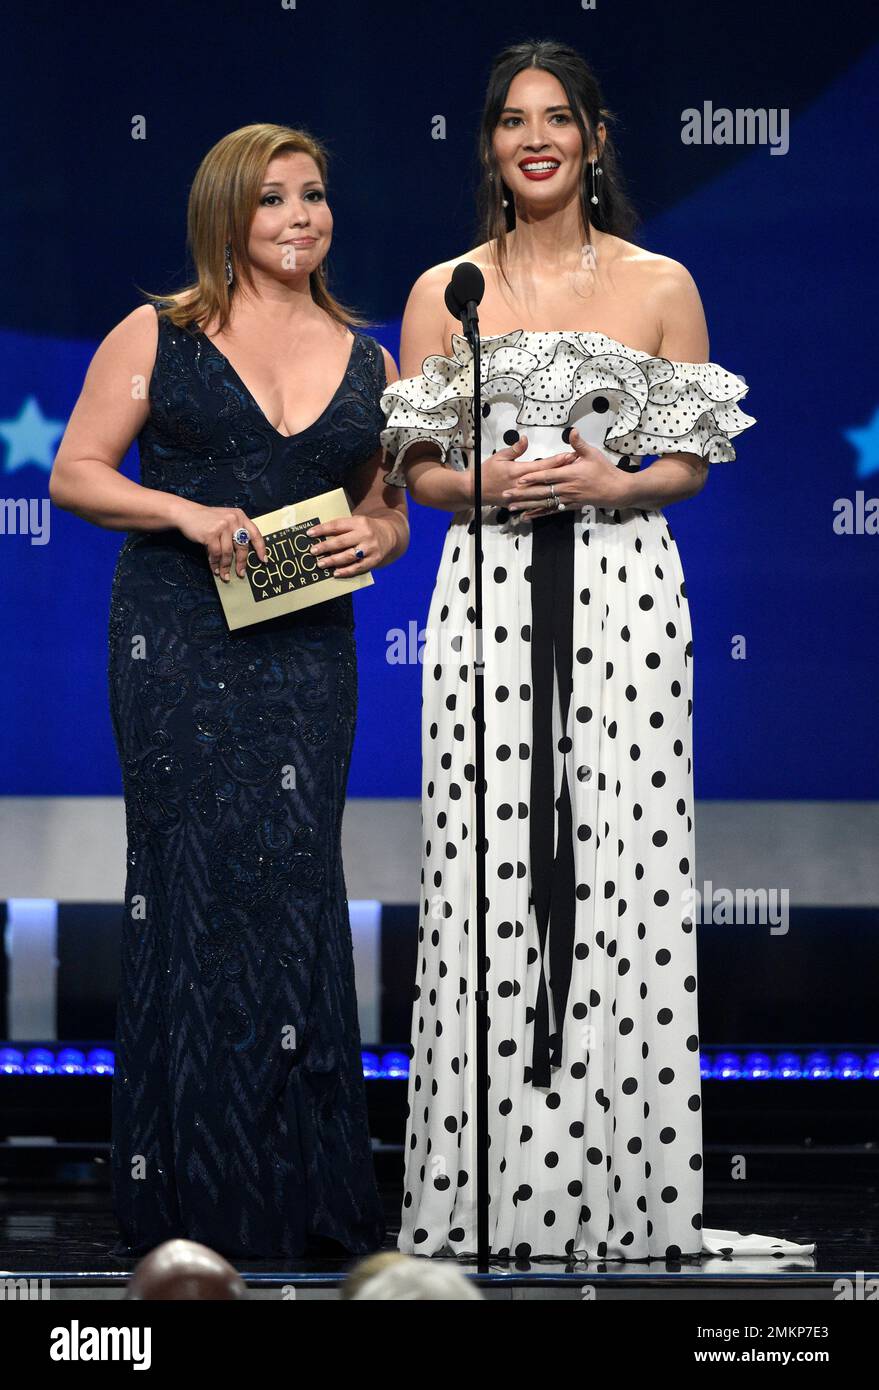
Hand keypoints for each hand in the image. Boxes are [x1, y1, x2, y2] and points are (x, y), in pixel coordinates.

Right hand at [171, 500, 266, 581]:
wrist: (186, 513)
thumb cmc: (206, 520)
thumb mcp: (225, 520)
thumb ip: (235, 531)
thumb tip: (242, 556)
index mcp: (240, 516)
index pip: (255, 534)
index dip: (261, 548)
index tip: (263, 560)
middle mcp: (233, 520)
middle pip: (242, 546)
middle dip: (242, 563)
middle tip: (241, 573)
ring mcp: (222, 526)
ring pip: (228, 553)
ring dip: (225, 566)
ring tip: (224, 575)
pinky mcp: (211, 534)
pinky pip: (216, 554)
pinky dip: (215, 564)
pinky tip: (215, 569)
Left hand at [306, 514, 394, 576]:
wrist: (390, 535)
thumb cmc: (366, 529)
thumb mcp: (357, 522)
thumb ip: (343, 528)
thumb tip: (320, 538)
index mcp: (359, 522)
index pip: (337, 525)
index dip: (323, 529)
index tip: (310, 534)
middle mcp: (365, 534)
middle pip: (341, 541)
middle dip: (325, 547)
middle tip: (313, 551)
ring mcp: (370, 548)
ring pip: (348, 556)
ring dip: (333, 560)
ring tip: (321, 564)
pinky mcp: (374, 560)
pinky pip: (358, 567)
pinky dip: (346, 571)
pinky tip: (335, 573)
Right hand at [480, 434, 577, 505]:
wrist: (476, 491)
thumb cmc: (486, 472)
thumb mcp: (499, 457)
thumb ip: (514, 449)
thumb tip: (524, 439)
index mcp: (518, 471)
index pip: (542, 465)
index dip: (557, 460)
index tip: (570, 455)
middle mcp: (522, 485)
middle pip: (548, 479)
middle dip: (564, 472)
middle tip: (578, 467)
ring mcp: (522, 496)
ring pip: (545, 492)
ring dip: (560, 486)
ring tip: (573, 482)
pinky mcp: (520, 503)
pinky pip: (537, 504)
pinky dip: (548, 501)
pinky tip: (559, 500)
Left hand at [502, 427, 626, 515]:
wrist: (616, 490)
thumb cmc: (605, 470)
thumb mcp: (593, 454)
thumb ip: (579, 444)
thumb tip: (572, 431)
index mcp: (571, 474)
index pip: (549, 476)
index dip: (534, 477)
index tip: (520, 479)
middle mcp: (567, 488)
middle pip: (542, 492)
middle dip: (523, 494)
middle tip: (507, 495)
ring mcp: (567, 499)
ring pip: (544, 503)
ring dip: (526, 505)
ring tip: (511, 507)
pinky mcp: (569, 506)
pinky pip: (551, 511)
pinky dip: (538, 514)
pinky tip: (526, 516)